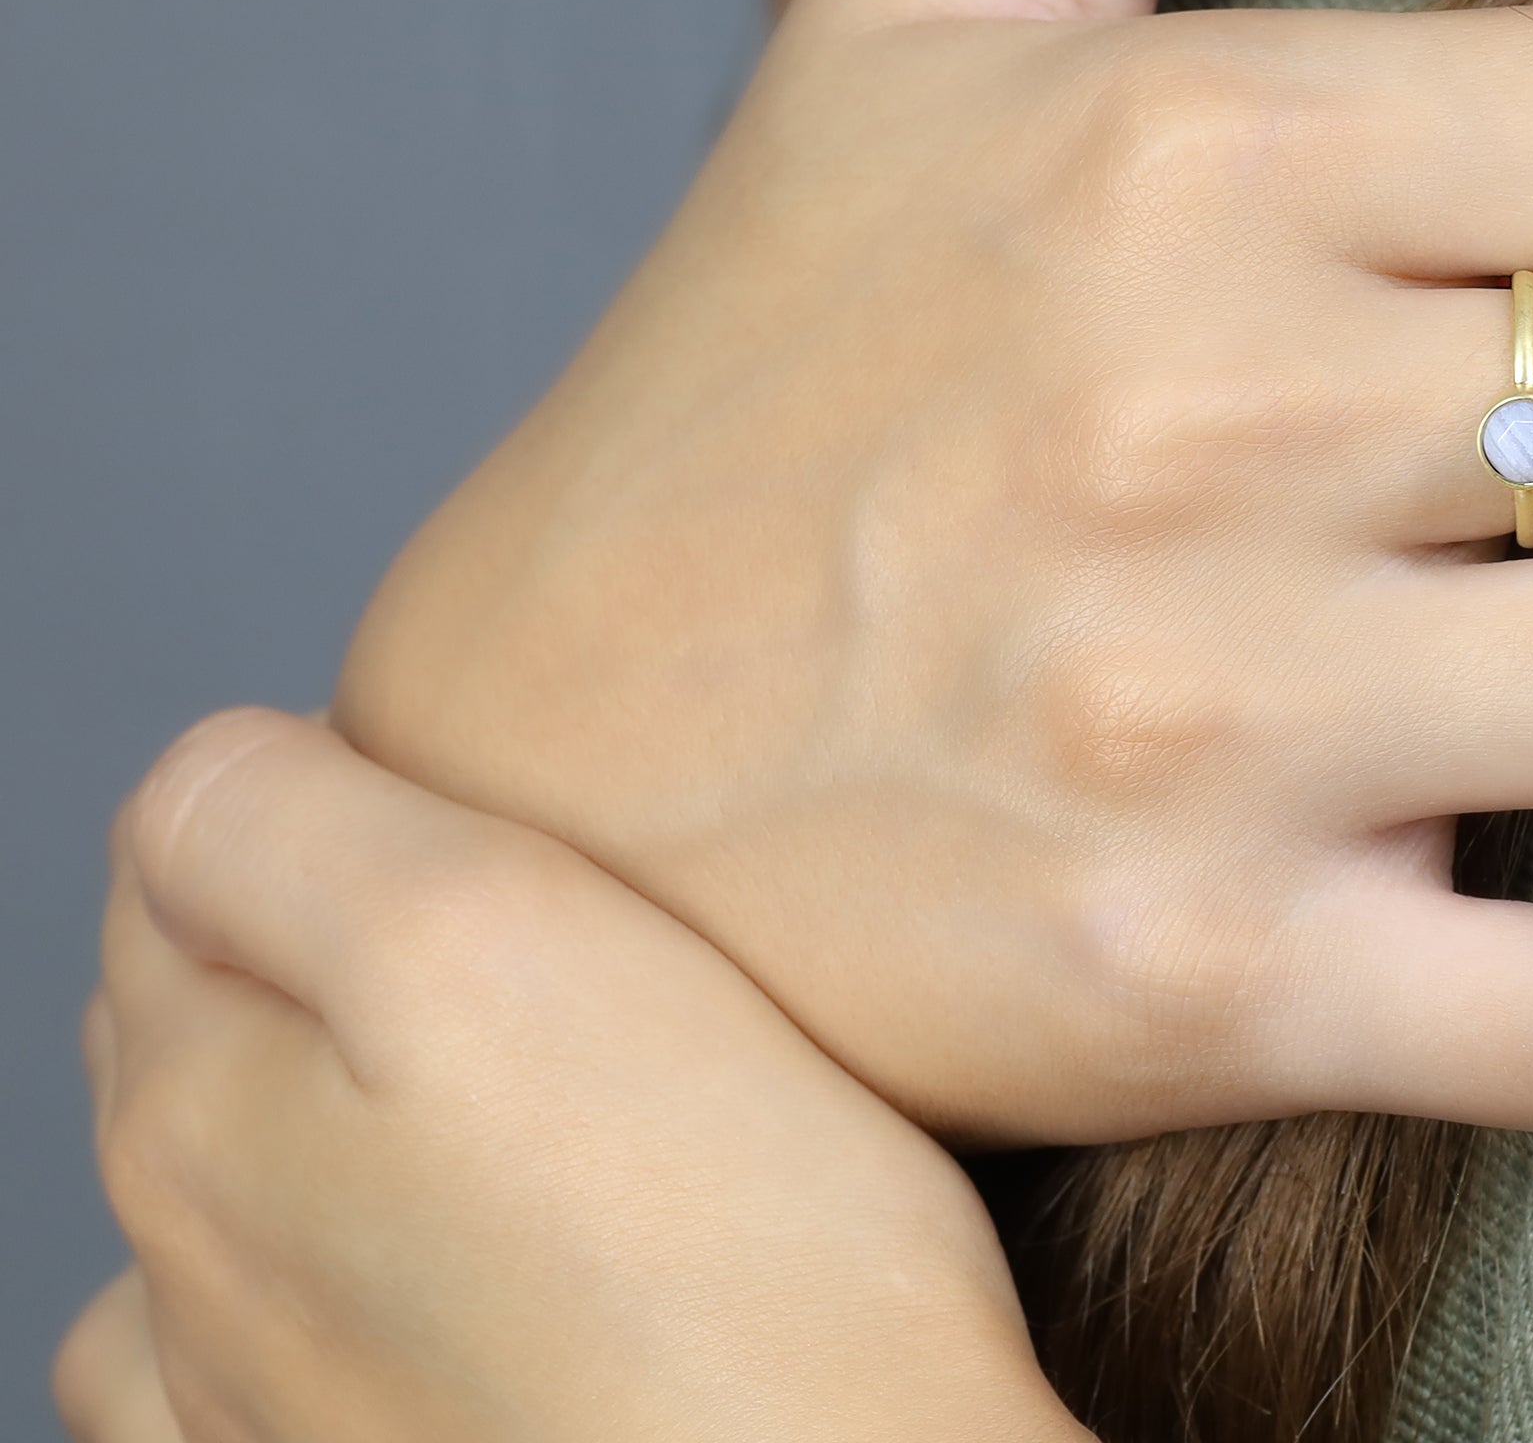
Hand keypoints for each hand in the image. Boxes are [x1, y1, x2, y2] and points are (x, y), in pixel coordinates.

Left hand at [59, 709, 1087, 1442]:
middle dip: (319, 952)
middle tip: (536, 925)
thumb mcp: (491, 941)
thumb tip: (203, 771)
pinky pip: (282, 1402)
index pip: (188, 851)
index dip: (347, 786)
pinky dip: (328, 1332)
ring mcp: (279, 1429)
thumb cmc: (729, 1279)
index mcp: (200, 1109)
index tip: (506, 799)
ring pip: (223, 1228)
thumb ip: (292, 828)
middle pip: (200, 1032)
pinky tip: (442, 1318)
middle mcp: (195, 1283)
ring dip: (310, 1146)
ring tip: (486, 1122)